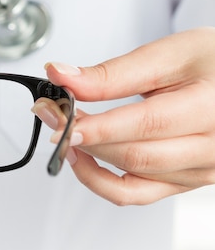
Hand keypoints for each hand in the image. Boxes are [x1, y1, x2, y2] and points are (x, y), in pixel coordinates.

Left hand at [33, 27, 214, 204]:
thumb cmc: (214, 63)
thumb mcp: (169, 54)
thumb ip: (113, 73)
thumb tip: (60, 75)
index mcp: (213, 108)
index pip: (148, 124)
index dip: (98, 126)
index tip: (58, 116)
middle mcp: (213, 148)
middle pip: (134, 155)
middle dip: (82, 136)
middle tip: (51, 112)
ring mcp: (200, 171)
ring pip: (132, 177)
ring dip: (87, 157)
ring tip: (63, 130)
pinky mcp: (184, 182)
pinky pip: (137, 195)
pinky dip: (100, 181)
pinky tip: (80, 158)